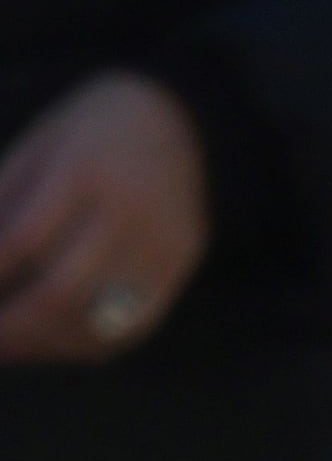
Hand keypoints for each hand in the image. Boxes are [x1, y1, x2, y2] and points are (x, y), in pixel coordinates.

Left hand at [0, 71, 210, 363]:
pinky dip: (82, 345)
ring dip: (40, 347)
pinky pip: (131, 325)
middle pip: (62, 291)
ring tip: (9, 345)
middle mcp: (133, 203)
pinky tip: (50, 341)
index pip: (23, 240)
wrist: (176, 113)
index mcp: (85, 167)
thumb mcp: (33, 152)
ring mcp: (165, 234)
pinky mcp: (184, 258)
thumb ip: (1, 211)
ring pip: (96, 321)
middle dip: (9, 328)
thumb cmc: (84, 136)